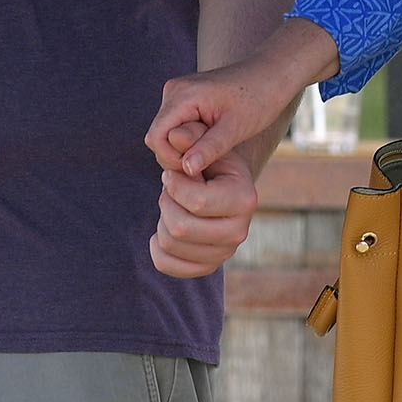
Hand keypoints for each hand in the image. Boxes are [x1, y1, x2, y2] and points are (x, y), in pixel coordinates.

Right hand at [148, 15, 340, 179]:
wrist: (272, 74)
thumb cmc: (259, 99)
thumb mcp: (236, 128)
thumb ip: (209, 148)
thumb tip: (186, 169)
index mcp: (182, 95)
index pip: (156, 138)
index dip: (172, 159)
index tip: (199, 169)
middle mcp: (173, 91)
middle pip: (158, 137)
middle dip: (179, 155)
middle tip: (211, 160)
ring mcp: (178, 93)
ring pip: (166, 134)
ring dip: (186, 149)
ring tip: (215, 149)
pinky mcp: (185, 99)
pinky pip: (176, 127)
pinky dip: (190, 140)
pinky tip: (213, 142)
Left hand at [151, 143, 259, 277]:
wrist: (221, 188)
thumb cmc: (210, 162)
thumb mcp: (205, 144)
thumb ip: (190, 138)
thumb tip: (175, 135)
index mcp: (245, 200)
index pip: (197, 202)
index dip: (174, 185)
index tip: (173, 173)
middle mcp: (240, 232)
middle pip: (181, 228)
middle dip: (166, 203)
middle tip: (170, 191)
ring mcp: (225, 253)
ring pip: (170, 244)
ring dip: (162, 220)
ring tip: (172, 205)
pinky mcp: (208, 266)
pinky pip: (166, 264)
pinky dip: (156, 247)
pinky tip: (163, 228)